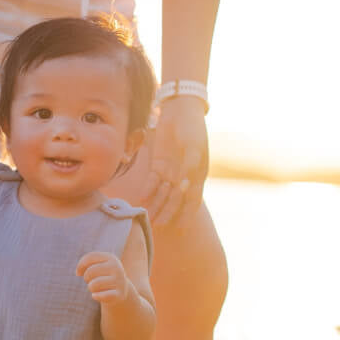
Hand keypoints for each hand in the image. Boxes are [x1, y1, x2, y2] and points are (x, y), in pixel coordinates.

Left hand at [76, 251, 130, 304]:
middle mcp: (116, 267)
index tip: (78, 273)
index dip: (80, 265)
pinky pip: (102, 296)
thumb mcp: (96, 266)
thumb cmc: (104, 276)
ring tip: (95, 288)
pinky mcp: (119, 294)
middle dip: (86, 278)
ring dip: (91, 288)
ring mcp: (119, 281)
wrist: (122, 289)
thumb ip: (84, 264)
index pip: (91, 257)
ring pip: (94, 285)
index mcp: (111, 258)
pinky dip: (95, 296)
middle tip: (91, 281)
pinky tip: (95, 296)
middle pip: (90, 271)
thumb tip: (78, 272)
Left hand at [141, 96, 208, 225]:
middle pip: (174, 200)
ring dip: (156, 205)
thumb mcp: (194, 147)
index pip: (192, 200)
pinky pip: (152, 181)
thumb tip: (183, 185)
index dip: (187, 214)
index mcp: (197, 176)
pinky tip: (142, 199)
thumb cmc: (192, 129)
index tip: (181, 228)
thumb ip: (189, 166)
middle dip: (167, 213)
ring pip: (162, 193)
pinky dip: (148, 190)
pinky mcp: (159, 165)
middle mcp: (183, 178)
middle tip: (158, 226)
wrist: (181, 111)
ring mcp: (171, 172)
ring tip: (148, 217)